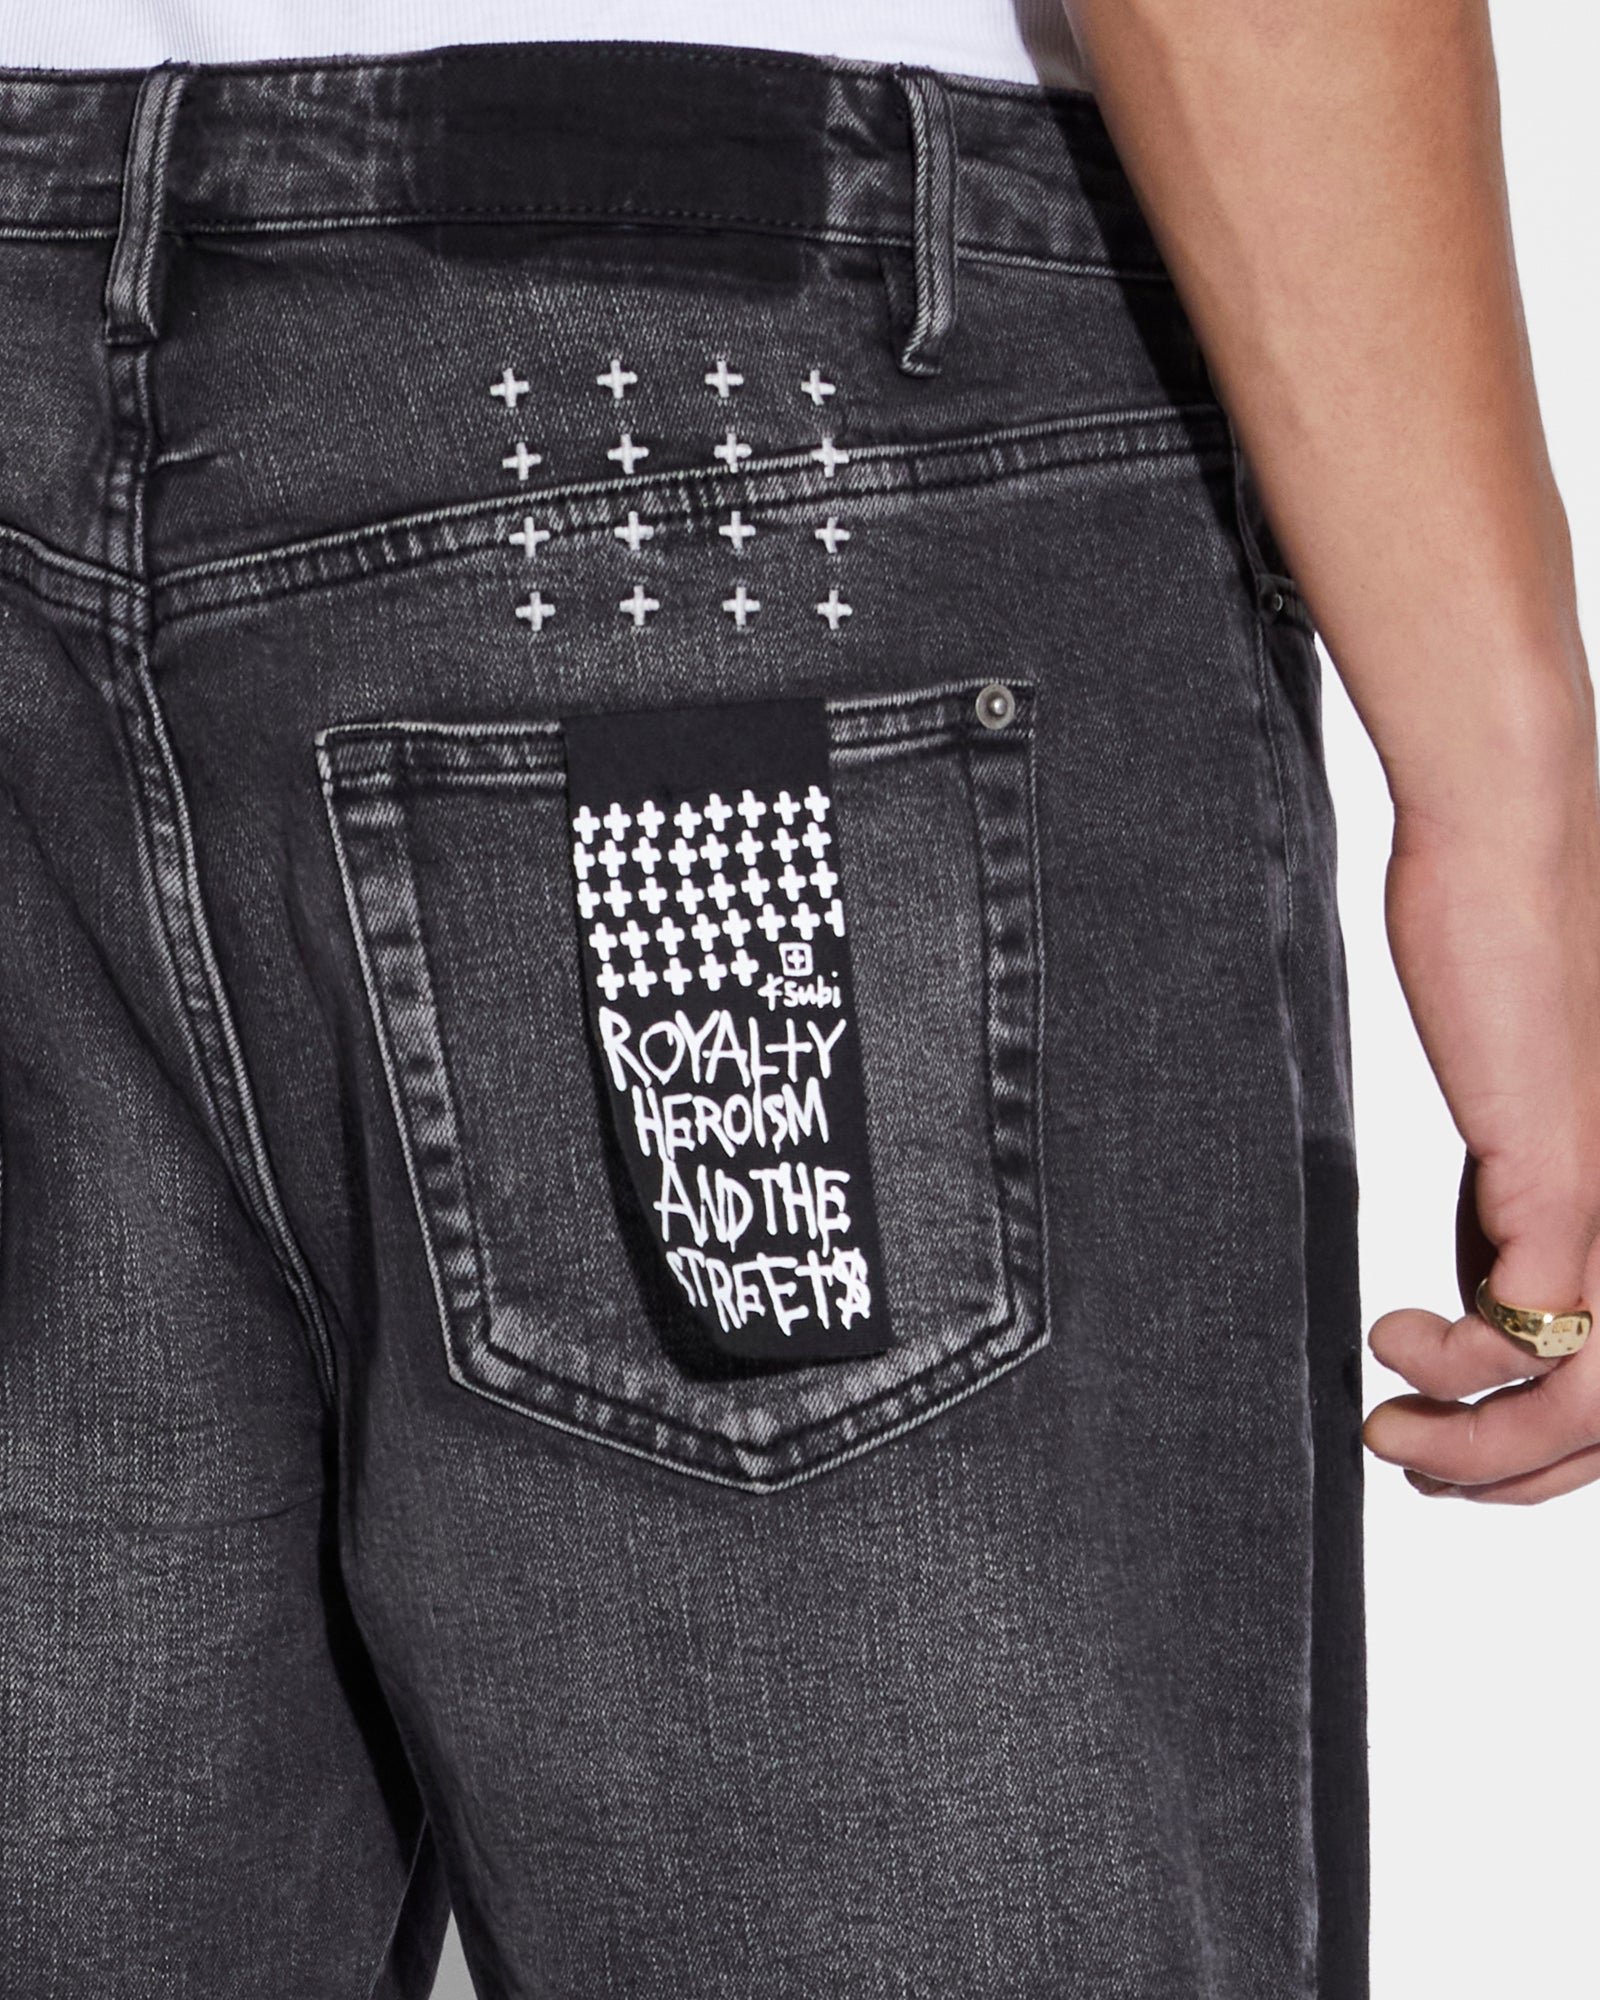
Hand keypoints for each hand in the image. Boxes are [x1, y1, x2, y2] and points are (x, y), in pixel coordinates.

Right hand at [1363, 752, 1599, 1503]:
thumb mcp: (1513, 1115)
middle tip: (1413, 1462)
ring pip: (1592, 1400)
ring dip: (1483, 1451)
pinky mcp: (1569, 1175)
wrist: (1512, 837)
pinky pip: (1527, 1327)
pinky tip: (1387, 1337)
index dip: (1548, 1454)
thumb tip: (1479, 1286)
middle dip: (1511, 1476)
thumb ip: (1514, 1206)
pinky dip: (1453, 1364)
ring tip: (1393, 1434)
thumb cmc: (1504, 944)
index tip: (1451, 1450)